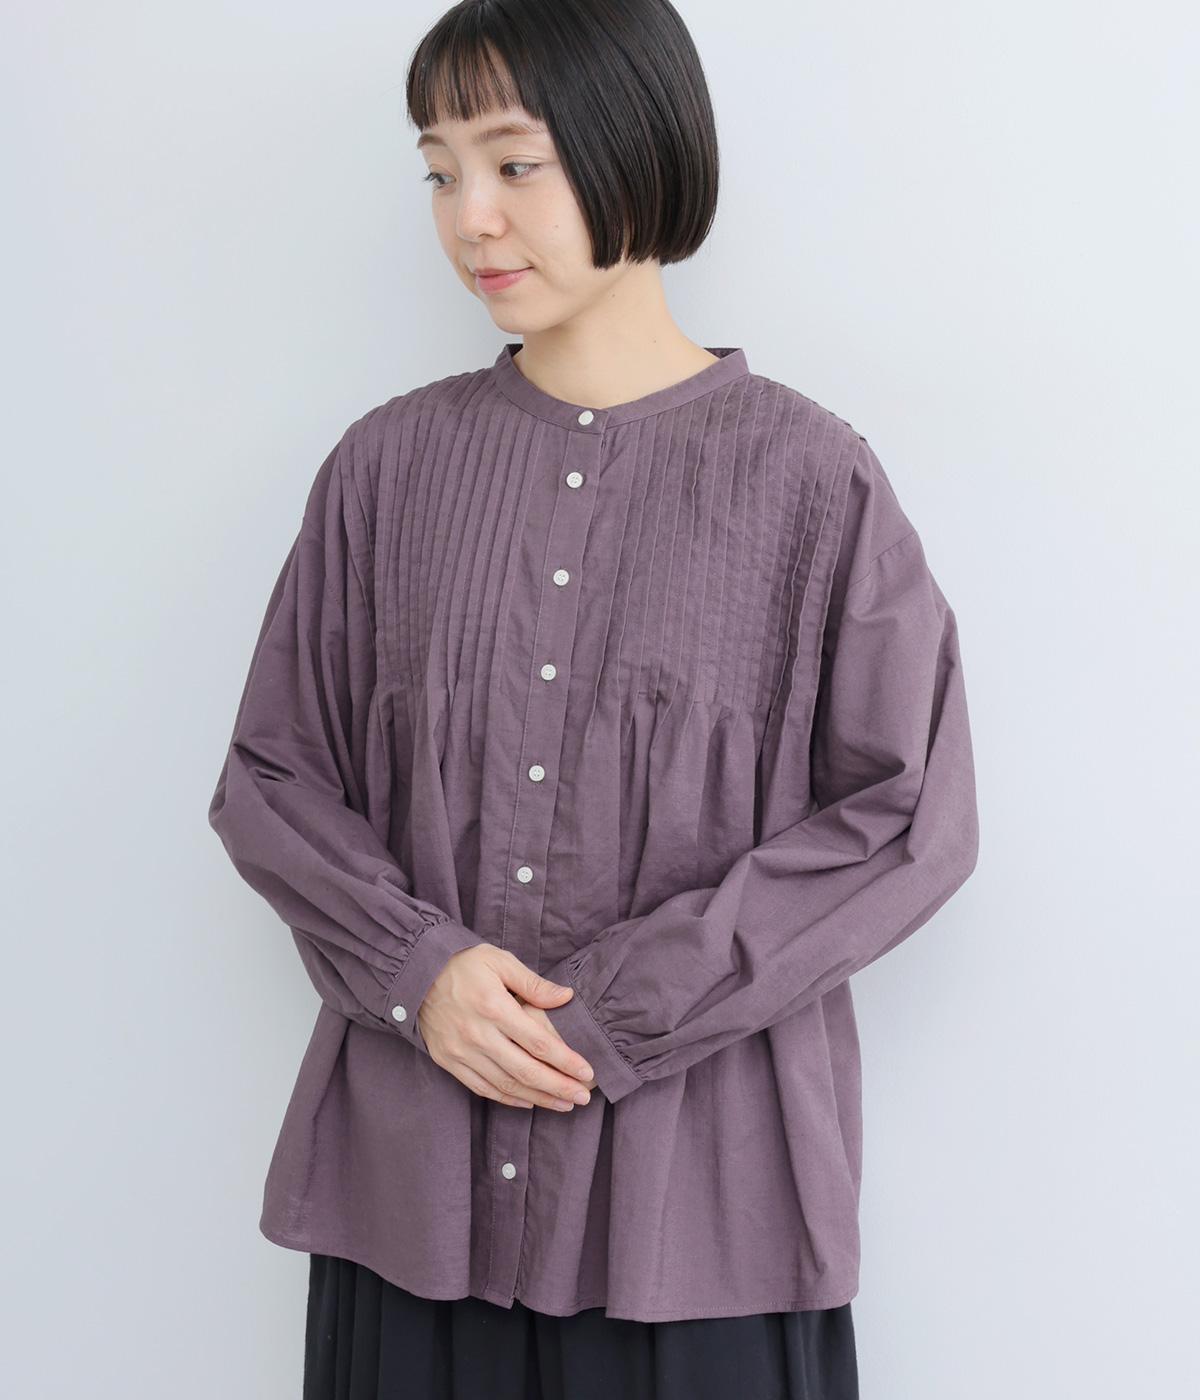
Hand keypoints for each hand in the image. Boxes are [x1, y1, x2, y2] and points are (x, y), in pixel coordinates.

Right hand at [417, 945, 596, 1110]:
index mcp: (494, 1007)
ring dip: (538, 1098)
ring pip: (506, 1085)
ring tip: (564, 1104)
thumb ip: (533, 983)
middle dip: (559, 1087)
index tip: (588, 1073)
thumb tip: (565, 997)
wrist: (415, 974)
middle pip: (526, 1071)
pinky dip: (508, 1099)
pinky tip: (529, 1102)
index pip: (539, 1043)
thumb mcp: (499, 961)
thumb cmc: (463, 964)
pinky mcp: (449, 1062)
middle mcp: (478, 1034)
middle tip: (583, 1098)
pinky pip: (482, 1088)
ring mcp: (462, 1052)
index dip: (566, 1061)